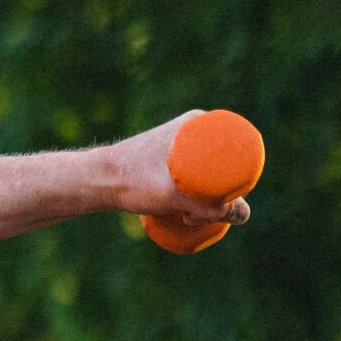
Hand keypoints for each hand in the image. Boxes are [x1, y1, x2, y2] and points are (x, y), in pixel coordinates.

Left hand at [107, 109, 251, 235]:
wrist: (96, 180)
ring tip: (184, 217)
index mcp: (201, 122)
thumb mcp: (176, 196)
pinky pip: (196, 179)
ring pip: (210, 179)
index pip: (240, 158)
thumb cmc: (134, 182)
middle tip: (192, 216)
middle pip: (226, 171)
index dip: (237, 189)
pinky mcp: (170, 160)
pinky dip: (196, 197)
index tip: (211, 208)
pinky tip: (188, 214)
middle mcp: (194, 129)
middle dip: (218, 200)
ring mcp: (181, 144)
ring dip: (206, 203)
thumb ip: (212, 206)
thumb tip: (244, 215)